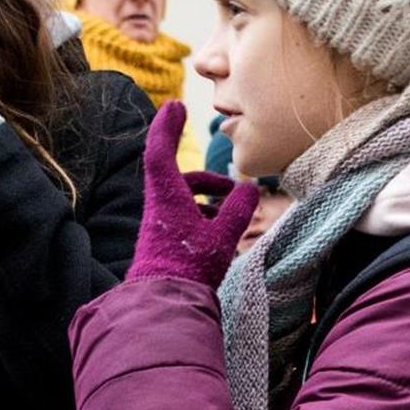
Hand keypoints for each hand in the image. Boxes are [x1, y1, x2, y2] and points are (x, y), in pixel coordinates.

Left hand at [127, 101, 258, 286]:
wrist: (165, 304)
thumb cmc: (191, 268)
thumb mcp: (222, 236)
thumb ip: (238, 210)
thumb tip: (251, 188)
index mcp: (166, 197)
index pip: (160, 151)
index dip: (167, 126)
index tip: (175, 105)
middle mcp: (158, 207)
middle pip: (176, 177)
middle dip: (204, 178)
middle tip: (229, 186)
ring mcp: (159, 225)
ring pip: (181, 199)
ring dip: (206, 199)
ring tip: (232, 211)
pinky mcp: (163, 242)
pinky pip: (181, 217)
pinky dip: (202, 216)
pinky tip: (222, 232)